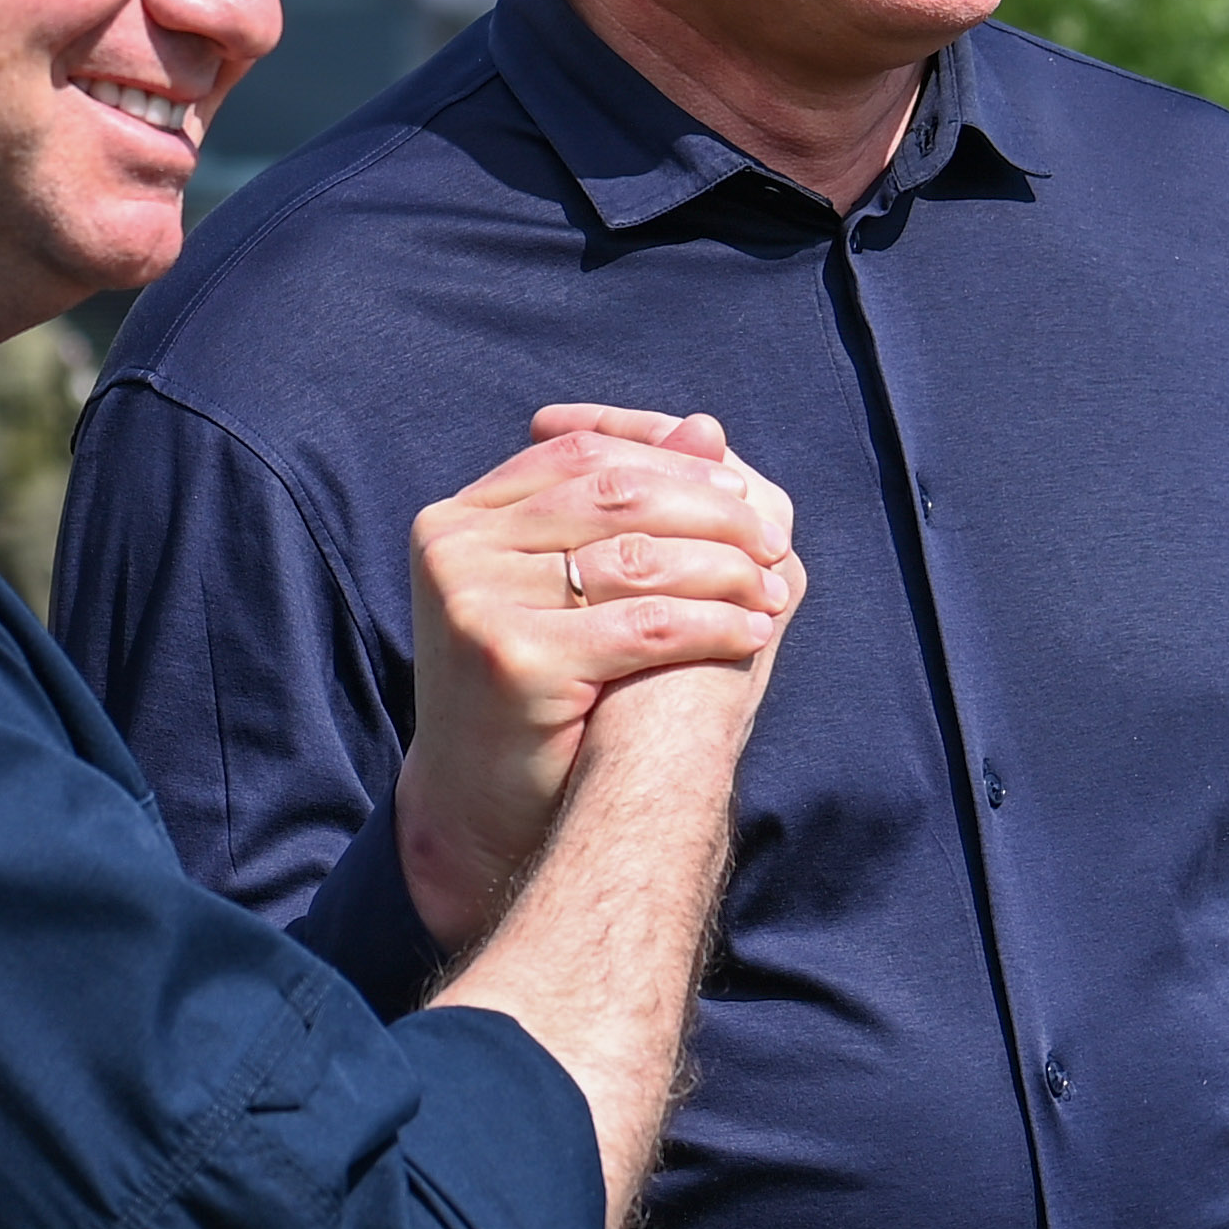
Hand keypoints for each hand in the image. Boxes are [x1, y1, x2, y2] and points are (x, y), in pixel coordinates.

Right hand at [401, 407, 799, 955]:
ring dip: (723, 569)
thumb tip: (707, 425)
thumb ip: (620, 508)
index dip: (667, 462)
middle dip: (707, 511)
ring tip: (774, 585)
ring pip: (637, 559)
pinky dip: (711, 624)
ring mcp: (477, 599)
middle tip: (772, 534)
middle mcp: (454, 546)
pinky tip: (755, 633)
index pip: (581, 457)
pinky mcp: (513, 656)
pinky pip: (645, 626)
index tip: (739, 485)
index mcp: (457, 517)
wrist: (480, 803)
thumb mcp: (568, 585)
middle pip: (613, 496)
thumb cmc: (535, 686)